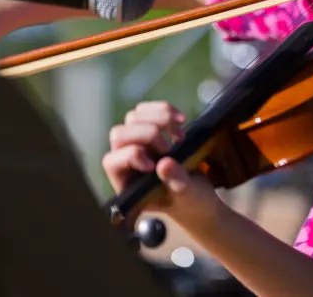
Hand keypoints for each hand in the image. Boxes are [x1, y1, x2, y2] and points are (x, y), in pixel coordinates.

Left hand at [102, 101, 225, 227]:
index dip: (131, 156)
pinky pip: (147, 110)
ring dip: (159, 119)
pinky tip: (181, 120)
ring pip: (133, 118)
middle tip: (172, 147)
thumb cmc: (190, 203)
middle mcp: (127, 162)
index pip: (112, 162)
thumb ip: (176, 182)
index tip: (154, 166)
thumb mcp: (188, 197)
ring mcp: (137, 144)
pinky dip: (164, 110)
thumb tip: (163, 163)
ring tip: (180, 134)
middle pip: (119, 134)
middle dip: (148, 134)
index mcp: (127, 185)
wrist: (200, 196)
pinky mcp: (150, 130)